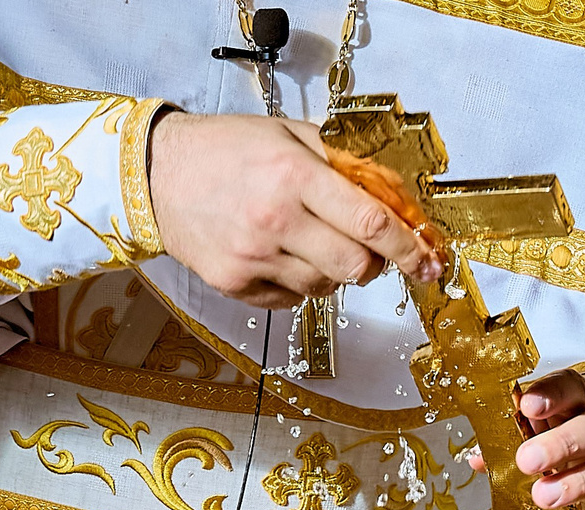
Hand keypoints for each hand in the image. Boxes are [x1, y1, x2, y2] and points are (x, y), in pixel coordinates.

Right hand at [148, 112, 443, 308]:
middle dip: (376, 263)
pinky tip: (283, 254)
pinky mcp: (235, 284)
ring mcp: (253, 258)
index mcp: (293, 176)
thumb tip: (396, 194)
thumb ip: (344, 163)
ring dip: (335, 271)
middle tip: (372, 250)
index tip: (427, 257)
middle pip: (356, 267)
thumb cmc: (224, 149)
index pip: (370, 222)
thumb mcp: (290, 135)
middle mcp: (274, 220)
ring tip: (313, 240)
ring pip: (326, 287)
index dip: (408, 246)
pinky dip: (300, 282)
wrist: (157, 174)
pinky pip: (292, 299)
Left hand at [471, 370, 584, 509]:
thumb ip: (507, 440)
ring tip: (545, 496)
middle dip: (561, 444)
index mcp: (578, 402)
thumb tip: (478, 458)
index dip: (552, 393)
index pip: (571, 387)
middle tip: (527, 460)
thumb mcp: (531, 431)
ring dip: (579, 483)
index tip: (528, 405)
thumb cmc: (556, 437)